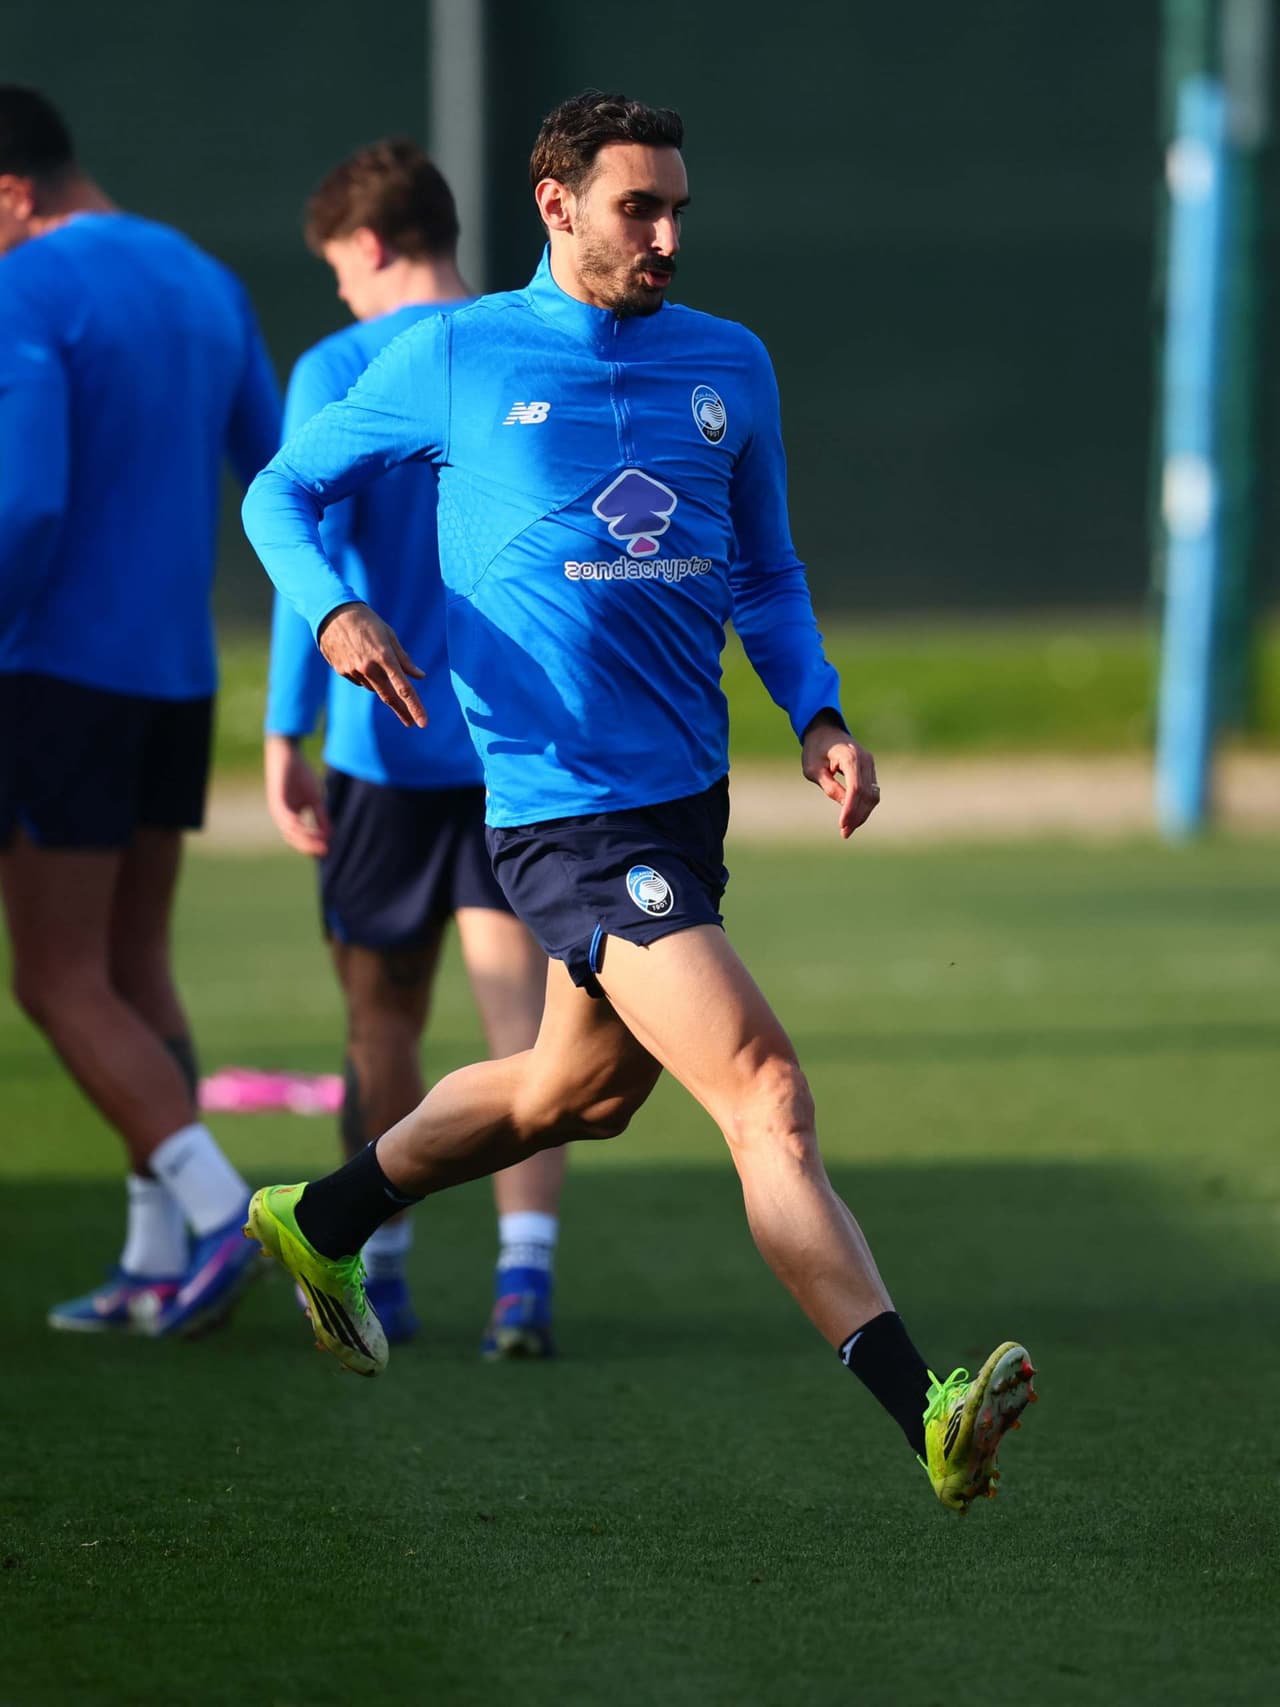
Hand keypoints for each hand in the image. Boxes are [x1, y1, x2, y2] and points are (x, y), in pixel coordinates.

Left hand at [264, 734, 330, 856]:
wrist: (287, 753)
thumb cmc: (300, 774)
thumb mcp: (315, 798)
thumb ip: (321, 816)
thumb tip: (329, 834)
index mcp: (292, 816)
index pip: (301, 838)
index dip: (313, 845)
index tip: (327, 849)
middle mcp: (283, 816)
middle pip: (294, 839)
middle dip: (309, 846)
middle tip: (324, 850)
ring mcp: (279, 809)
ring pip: (289, 830)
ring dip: (304, 838)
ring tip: (318, 841)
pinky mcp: (276, 799)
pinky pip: (284, 816)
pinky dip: (294, 823)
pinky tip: (304, 827)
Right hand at [318, 602, 426, 729]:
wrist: (332, 612)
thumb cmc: (366, 621)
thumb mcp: (389, 635)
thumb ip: (404, 659)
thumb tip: (420, 676)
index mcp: (384, 657)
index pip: (404, 688)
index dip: (415, 707)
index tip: (423, 722)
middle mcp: (368, 667)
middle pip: (389, 697)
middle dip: (402, 711)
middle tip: (411, 723)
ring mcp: (353, 671)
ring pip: (374, 687)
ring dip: (381, 685)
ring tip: (374, 661)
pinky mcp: (342, 671)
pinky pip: (360, 681)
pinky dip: (366, 677)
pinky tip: (361, 661)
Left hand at [801, 719, 879, 839]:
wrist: (825, 730)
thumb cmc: (815, 748)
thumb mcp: (813, 769)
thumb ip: (829, 786)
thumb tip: (844, 805)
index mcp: (850, 757)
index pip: (855, 788)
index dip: (850, 808)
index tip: (842, 824)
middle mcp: (865, 760)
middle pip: (867, 794)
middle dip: (857, 815)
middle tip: (844, 833)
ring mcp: (870, 764)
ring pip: (873, 795)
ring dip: (862, 814)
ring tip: (848, 829)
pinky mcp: (870, 770)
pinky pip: (871, 791)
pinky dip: (864, 806)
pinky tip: (854, 818)